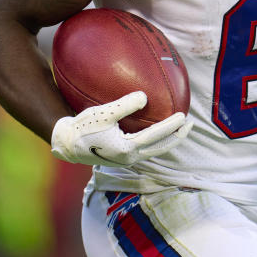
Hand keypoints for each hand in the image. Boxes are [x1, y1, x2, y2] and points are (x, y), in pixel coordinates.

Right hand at [50, 91, 191, 165]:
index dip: (171, 126)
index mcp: (127, 149)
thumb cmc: (83, 128)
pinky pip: (146, 149)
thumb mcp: (103, 113)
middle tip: (191, 124)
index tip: (184, 115)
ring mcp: (127, 160)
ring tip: (180, 127)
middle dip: (178, 137)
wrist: (65, 144)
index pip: (156, 136)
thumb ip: (125, 105)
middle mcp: (130, 158)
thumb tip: (145, 97)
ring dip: (169, 140)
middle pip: (161, 148)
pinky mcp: (123, 157)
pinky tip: (158, 130)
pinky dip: (157, 140)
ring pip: (155, 151)